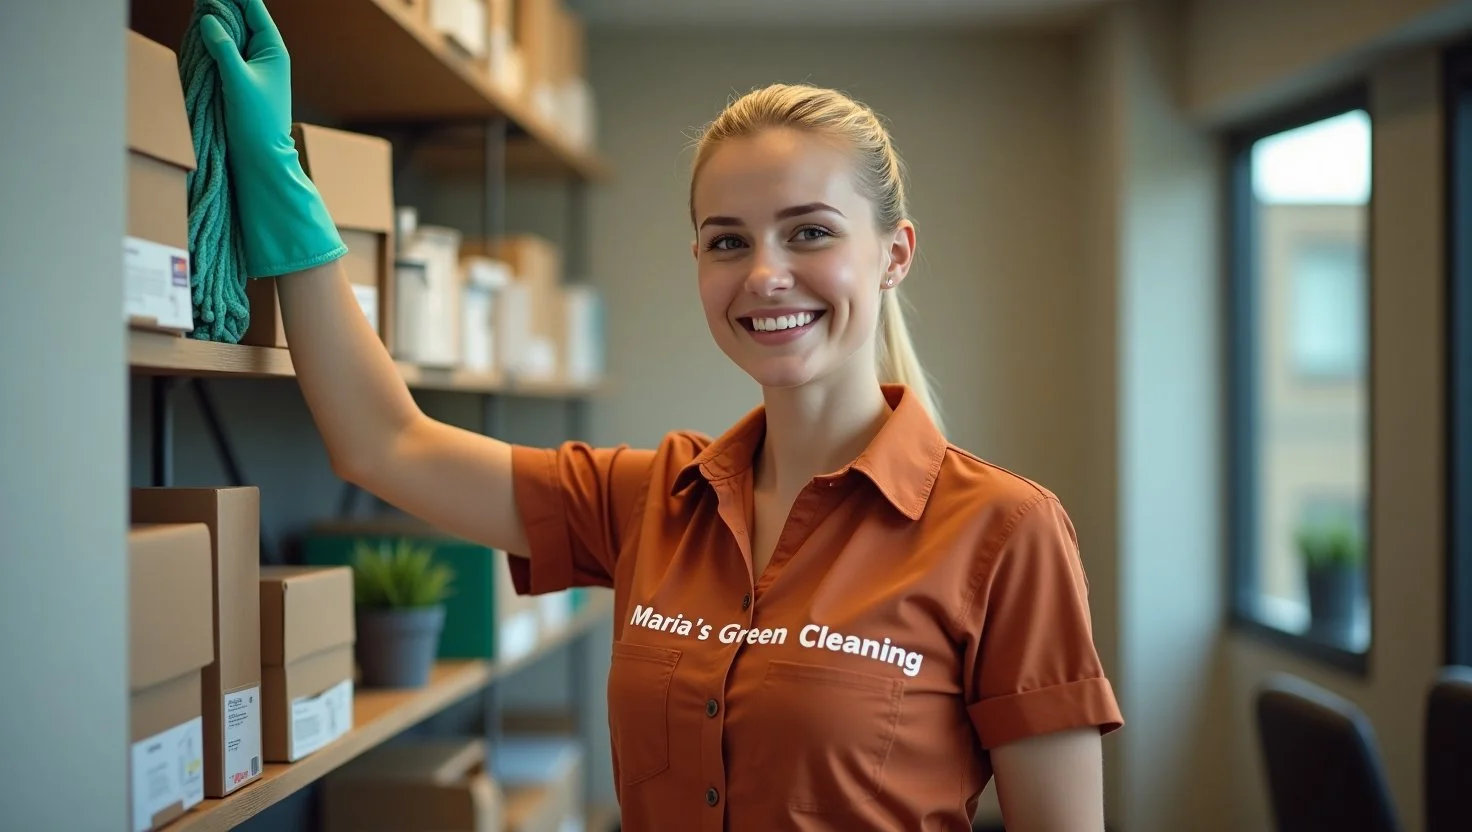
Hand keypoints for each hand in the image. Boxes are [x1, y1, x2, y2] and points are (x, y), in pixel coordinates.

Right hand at [197, 0, 345, 277]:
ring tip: (197, 6)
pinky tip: (198, 30)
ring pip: (231, 33)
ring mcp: (252, 66)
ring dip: (215, 20)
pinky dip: (212, 39)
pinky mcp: (239, 79)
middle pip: (241, 17)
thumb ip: (223, 48)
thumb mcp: (237, 81)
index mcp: (273, 49)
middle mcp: (265, 54)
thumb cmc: (256, 122)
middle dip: (222, 4)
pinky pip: (225, 50)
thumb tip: (209, 19)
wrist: (261, 157)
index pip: (254, 9)